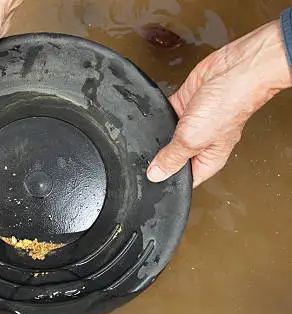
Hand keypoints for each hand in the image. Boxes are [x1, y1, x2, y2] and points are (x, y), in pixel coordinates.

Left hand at [147, 20, 291, 187]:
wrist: (235, 69)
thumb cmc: (229, 104)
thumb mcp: (193, 140)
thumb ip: (172, 158)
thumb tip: (156, 175)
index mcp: (208, 158)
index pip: (184, 179)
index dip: (168, 180)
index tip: (150, 180)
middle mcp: (200, 142)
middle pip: (173, 157)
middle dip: (159, 157)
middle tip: (141, 159)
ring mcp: (192, 123)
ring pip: (166, 135)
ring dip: (155, 135)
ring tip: (143, 138)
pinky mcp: (183, 104)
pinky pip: (164, 114)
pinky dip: (155, 116)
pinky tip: (149, 118)